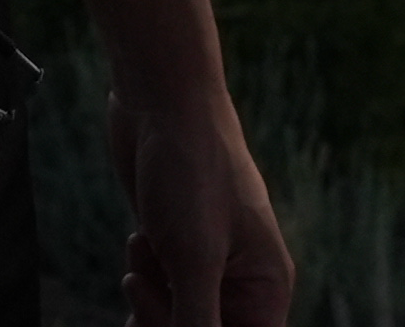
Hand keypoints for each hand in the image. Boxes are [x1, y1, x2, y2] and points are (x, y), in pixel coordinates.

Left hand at [109, 80, 291, 325]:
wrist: (160, 100)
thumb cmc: (191, 170)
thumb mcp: (194, 259)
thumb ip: (196, 325)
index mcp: (265, 289)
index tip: (176, 320)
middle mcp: (240, 282)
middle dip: (166, 321)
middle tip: (144, 284)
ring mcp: (205, 265)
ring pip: (174, 320)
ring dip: (150, 299)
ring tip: (145, 245)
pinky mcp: (173, 248)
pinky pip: (157, 296)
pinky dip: (142, 282)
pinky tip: (139, 242)